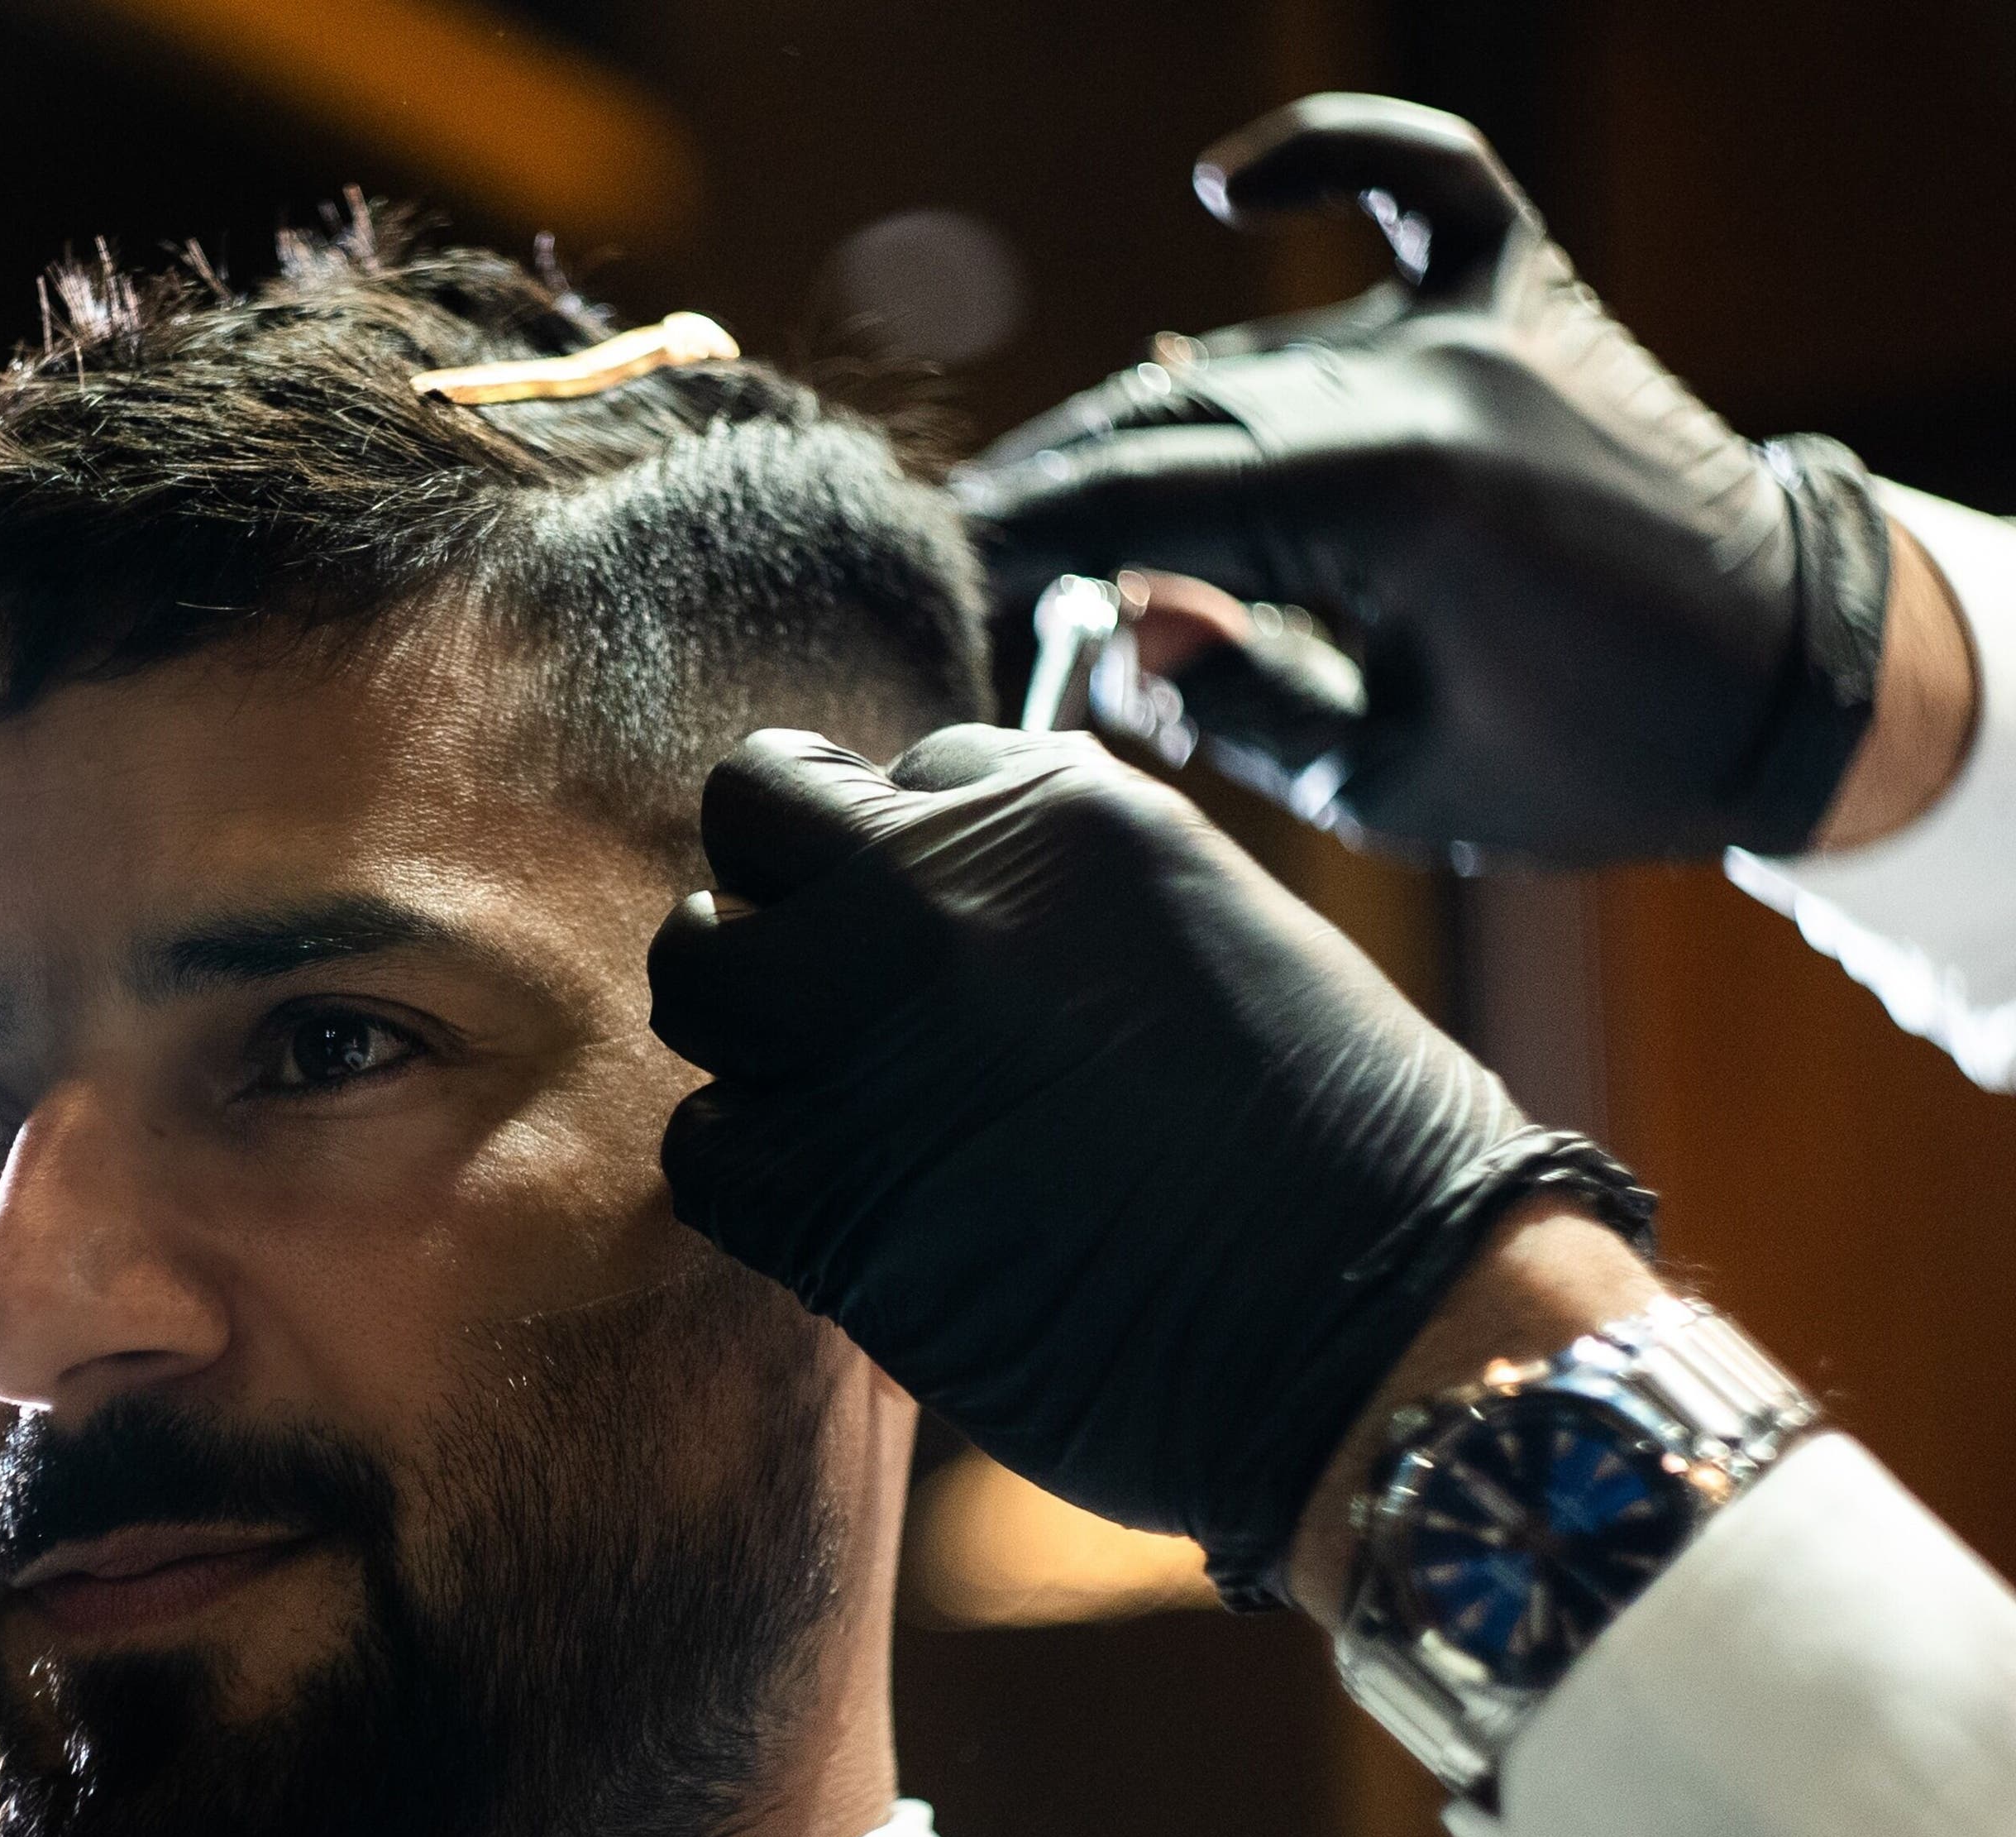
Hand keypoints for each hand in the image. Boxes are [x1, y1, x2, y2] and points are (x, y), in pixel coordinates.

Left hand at [648, 725, 1649, 1607]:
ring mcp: (858, 1035)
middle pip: (755, 813)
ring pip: (697, 968)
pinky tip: (843, 1207)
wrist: (1375, 1324)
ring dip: (744, 1022)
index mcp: (1058, 809)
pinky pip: (701, 1146)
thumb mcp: (1210, 932)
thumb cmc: (1338, 1151)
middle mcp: (934, 893)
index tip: (955, 940)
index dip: (914, 855)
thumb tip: (953, 897)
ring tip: (835, 1092)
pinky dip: (749, 1174)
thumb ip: (1063, 894)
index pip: (901, 768)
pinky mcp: (816, 1190)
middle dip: (783, 887)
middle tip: (839, 985)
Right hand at [959, 93, 1894, 863]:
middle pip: (1165, 422)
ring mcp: (1474, 331)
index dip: (1017, 545)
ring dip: (1151, 425)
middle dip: (1057, 495)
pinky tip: (1230, 184)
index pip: (1132, 507)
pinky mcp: (1529, 300)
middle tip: (983, 559)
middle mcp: (1417, 388)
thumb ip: (1232, 698)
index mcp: (1379, 506)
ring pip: (1249, 359)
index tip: (944, 581)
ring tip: (1078, 502)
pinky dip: (1329, 159)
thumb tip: (1121, 622)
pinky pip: (1421, 184)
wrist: (1789, 680)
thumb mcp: (1382, 780)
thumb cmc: (1588, 757)